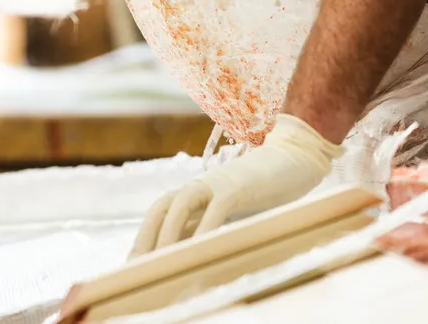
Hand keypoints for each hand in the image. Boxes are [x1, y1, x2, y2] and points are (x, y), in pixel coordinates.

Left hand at [130, 114, 341, 256]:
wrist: (293, 159)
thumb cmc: (265, 192)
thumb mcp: (233, 213)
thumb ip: (212, 226)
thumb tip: (192, 254)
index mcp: (197, 193)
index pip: (161, 212)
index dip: (145, 235)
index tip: (133, 263)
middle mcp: (201, 186)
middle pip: (162, 207)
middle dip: (147, 236)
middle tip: (136, 267)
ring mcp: (218, 184)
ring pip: (181, 205)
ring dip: (169, 233)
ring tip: (161, 262)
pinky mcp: (238, 186)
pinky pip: (217, 209)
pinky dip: (207, 228)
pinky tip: (201, 249)